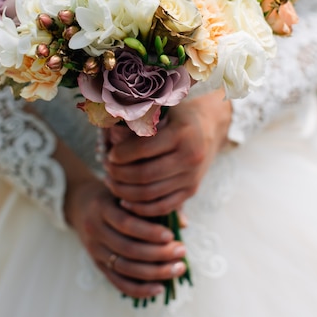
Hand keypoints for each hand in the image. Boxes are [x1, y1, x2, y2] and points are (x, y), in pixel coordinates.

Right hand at [65, 177, 187, 298]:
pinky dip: (139, 289)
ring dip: (154, 272)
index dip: (149, 232)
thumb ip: (153, 205)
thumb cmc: (112, 196)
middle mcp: (95, 230)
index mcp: (101, 208)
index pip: (126, 223)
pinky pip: (118, 282)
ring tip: (178, 268)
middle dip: (158, 253)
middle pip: (127, 248)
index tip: (171, 235)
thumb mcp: (127, 193)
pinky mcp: (97, 265)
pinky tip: (159, 288)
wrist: (80, 204)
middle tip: (182, 251)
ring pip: (125, 267)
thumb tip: (183, 223)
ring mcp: (94, 250)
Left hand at [103, 89, 231, 217]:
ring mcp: (192, 177)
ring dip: (124, 191)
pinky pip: (162, 207)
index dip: (121, 154)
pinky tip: (125, 200)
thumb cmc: (179, 115)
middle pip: (144, 175)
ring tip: (111, 181)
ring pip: (150, 194)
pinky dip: (140, 208)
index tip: (110, 153)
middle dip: (119, 174)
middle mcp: (190, 158)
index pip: (143, 149)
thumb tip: (112, 135)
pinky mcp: (192, 191)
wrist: (210, 127)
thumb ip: (140, 121)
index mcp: (182, 134)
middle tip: (106, 168)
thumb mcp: (163, 109)